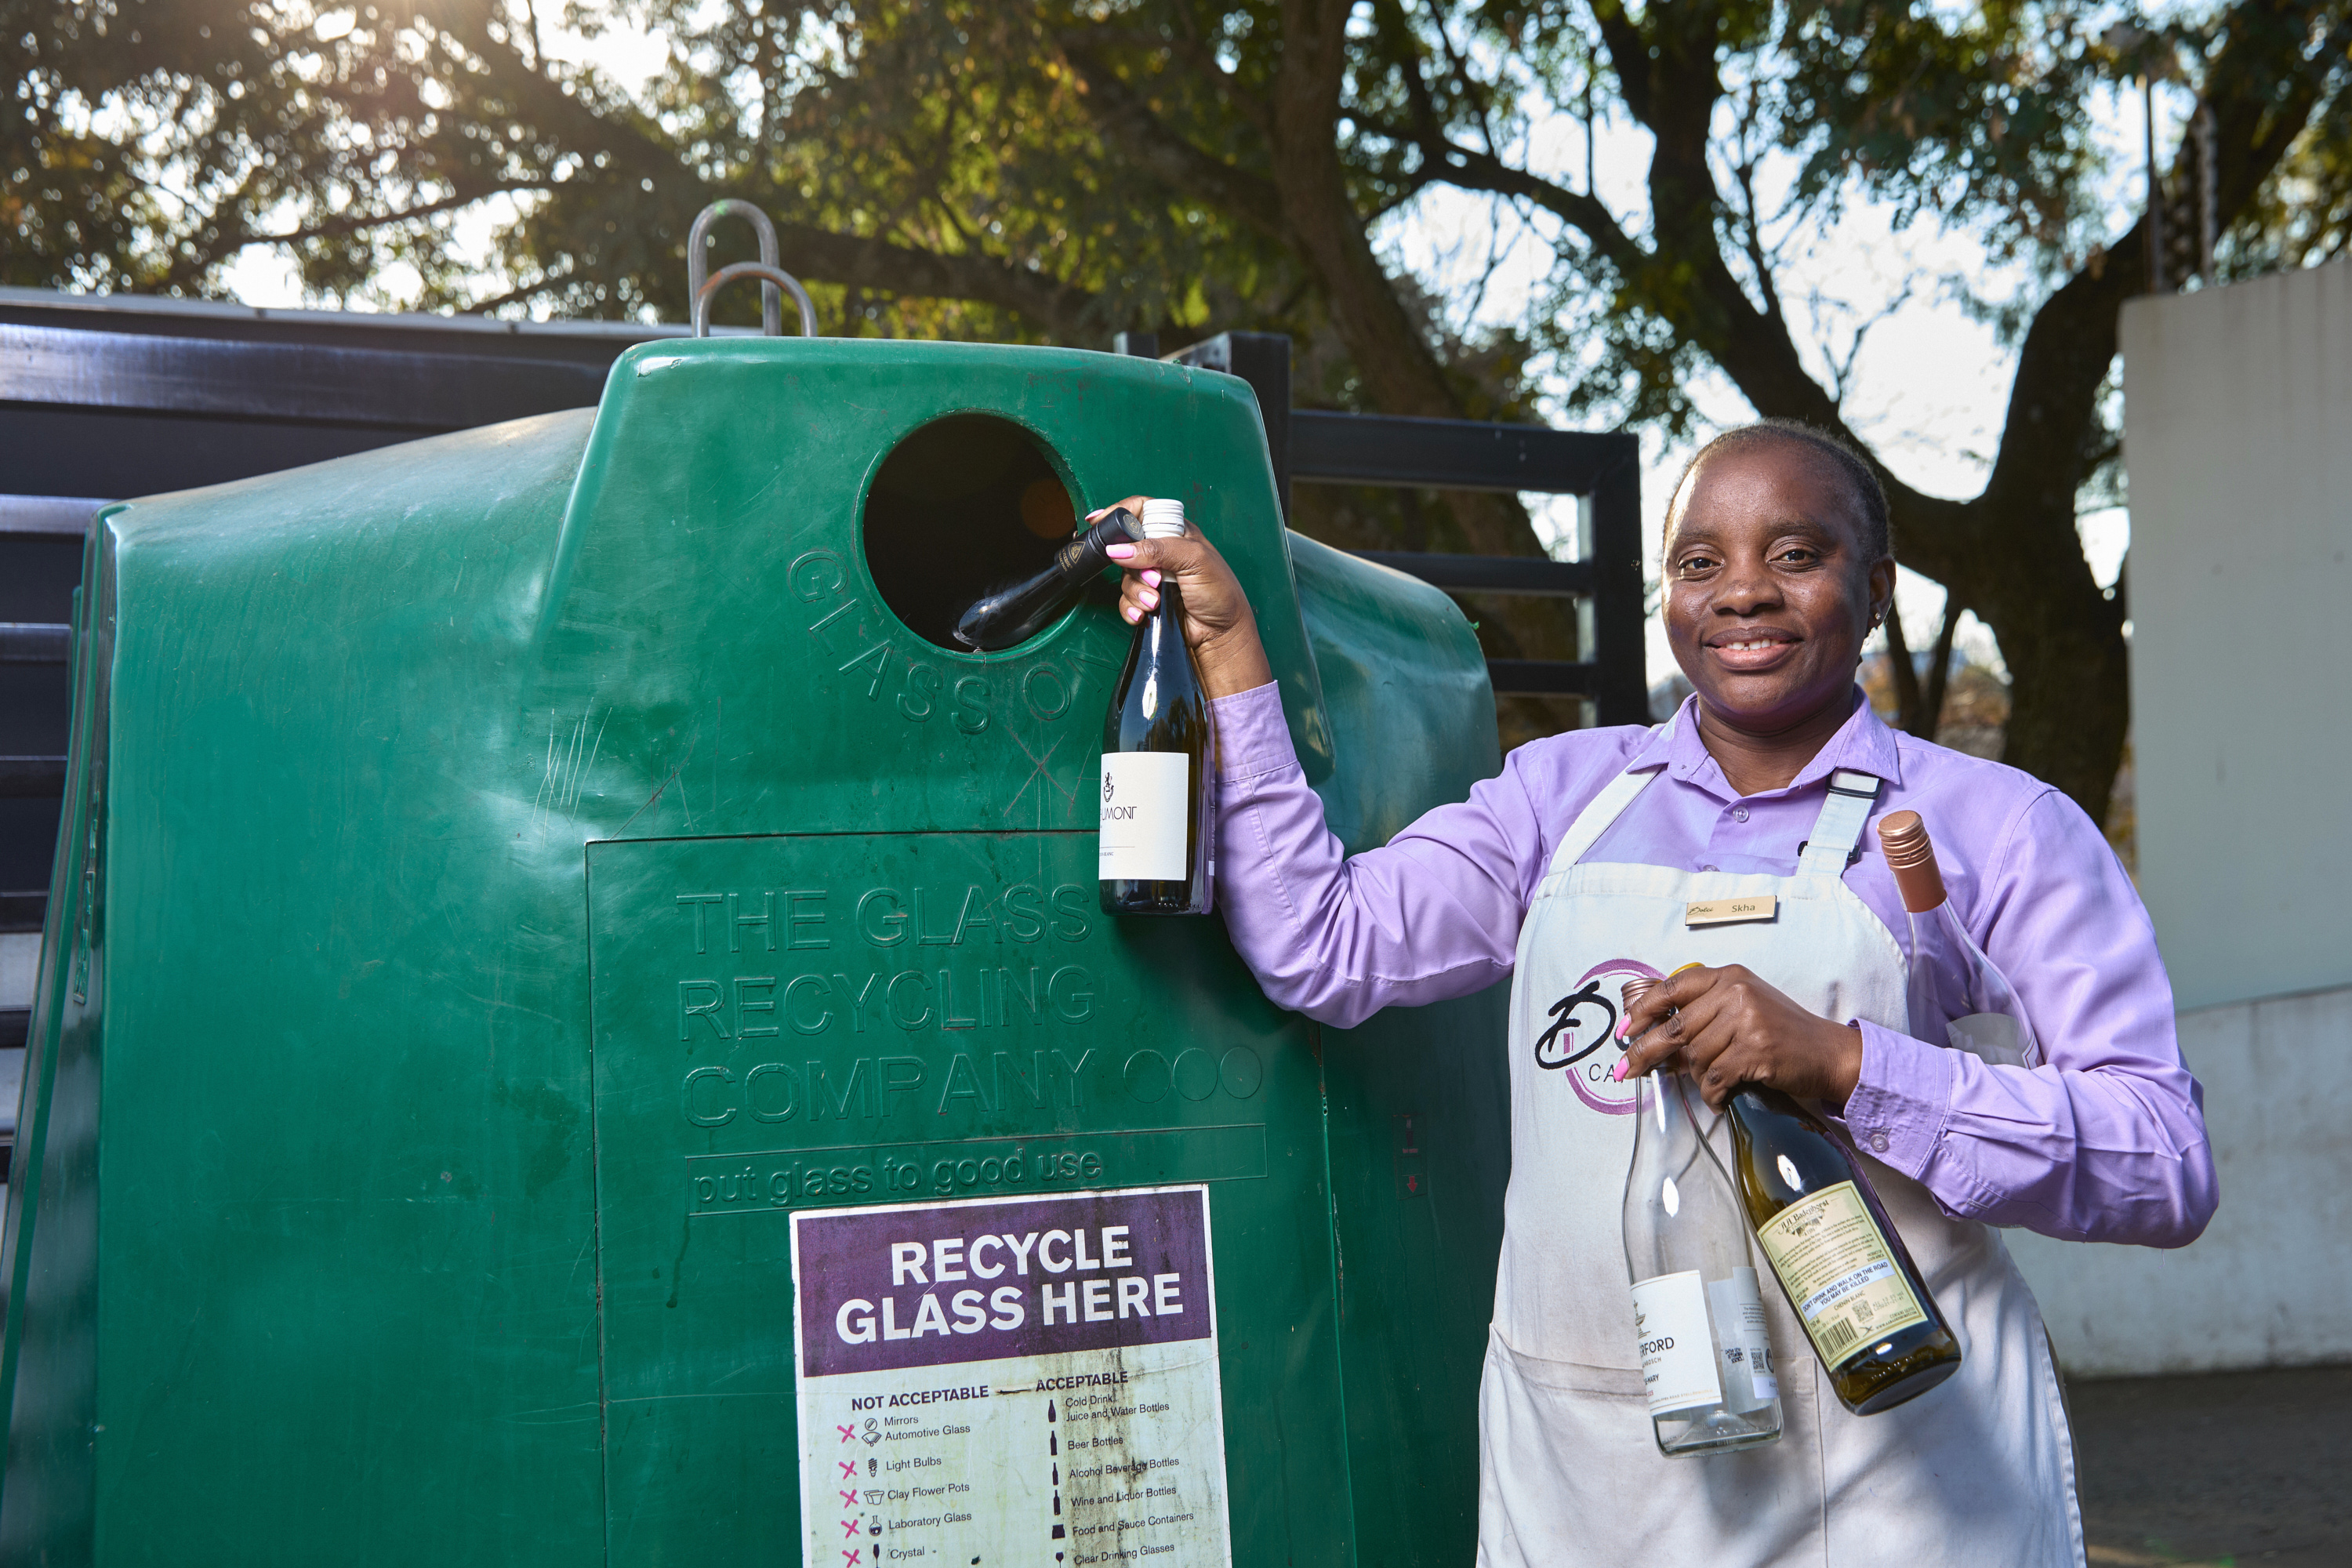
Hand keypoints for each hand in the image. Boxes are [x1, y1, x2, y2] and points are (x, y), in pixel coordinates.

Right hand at [1092, 496, 1274, 699]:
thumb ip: (1157, 549)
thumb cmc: (1219, 593)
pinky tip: (1143, 614)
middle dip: (1135, 568)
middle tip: (1155, 581)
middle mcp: (1162, 551)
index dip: (1120, 513)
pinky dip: (1131, 608)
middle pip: (1126, 547)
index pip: (1141, 510)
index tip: (1099, 522)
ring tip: (1156, 603)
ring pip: (1124, 577)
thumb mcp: (1194, 560)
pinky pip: (1125, 600)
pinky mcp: (1147, 599)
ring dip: (1136, 592)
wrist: (1221, 634)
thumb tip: (1119, 548)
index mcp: (1176, 532)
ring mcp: (1153, 575)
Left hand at [1616, 963, 1863, 1110]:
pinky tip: (1720, 1099)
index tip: (1624, 1029)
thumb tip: (1655, 1045)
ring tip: (1712, 1086)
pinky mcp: (1756, 1049)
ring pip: (1695, 1056)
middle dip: (1646, 1051)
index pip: (1673, 988)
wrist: (1829, 1053)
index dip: (1642, 1009)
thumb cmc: (1782, 1035)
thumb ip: (1703, 1019)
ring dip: (1698, 1079)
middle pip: (1675, 1026)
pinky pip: (1716, 1078)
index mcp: (1729, 977)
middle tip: (1626, 1070)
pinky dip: (1713, 1095)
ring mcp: (1747, 1019)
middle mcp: (1736, 992)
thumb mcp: (1742, 1013)